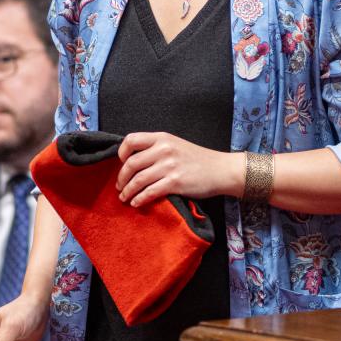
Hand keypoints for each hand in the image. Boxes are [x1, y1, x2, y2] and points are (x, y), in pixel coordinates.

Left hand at [116, 132, 241, 206]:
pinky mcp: (175, 183)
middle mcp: (164, 150)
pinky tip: (136, 202)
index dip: (121, 153)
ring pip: (138, 180)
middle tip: (120, 187)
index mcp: (162, 138)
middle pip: (131, 163)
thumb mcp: (176, 145)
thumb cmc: (198, 159)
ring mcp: (169, 166)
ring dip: (127, 191)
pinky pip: (149, 192)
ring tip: (125, 198)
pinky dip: (139, 199)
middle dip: (121, 178)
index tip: (122, 164)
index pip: (131, 140)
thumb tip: (133, 162)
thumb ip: (157, 149)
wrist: (221, 170)